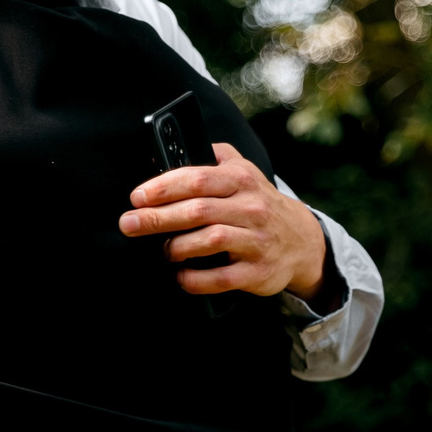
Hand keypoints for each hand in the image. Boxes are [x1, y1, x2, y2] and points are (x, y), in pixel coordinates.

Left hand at [120, 144, 330, 298]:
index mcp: (243, 180)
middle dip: (158, 218)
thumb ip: (214, 156)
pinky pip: (221, 278)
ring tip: (165, 250)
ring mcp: (256, 241)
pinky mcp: (257, 272)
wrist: (301, 241)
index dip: (164, 187)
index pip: (198, 178)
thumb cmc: (258, 203)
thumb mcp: (244, 170)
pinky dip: (195, 279)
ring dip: (178, 247)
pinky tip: (181, 275)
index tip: (137, 197)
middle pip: (198, 210)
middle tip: (129, 223)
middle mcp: (252, 208)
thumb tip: (171, 151)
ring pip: (210, 241)